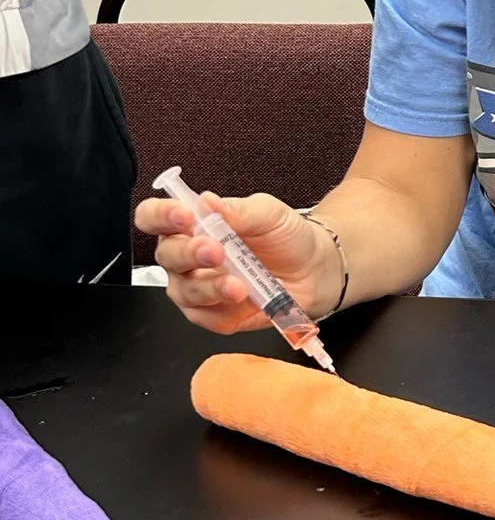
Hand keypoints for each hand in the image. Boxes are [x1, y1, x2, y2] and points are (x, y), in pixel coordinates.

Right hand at [134, 191, 338, 334]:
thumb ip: (238, 209)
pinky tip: (243, 299)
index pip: (154, 217)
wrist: (315, 267)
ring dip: (208, 287)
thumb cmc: (285, 236)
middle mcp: (187, 257)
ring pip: (184, 291)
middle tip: (215, 249)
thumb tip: (208, 201)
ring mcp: (198, 288)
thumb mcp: (268, 213)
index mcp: (192, 225)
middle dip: (188, 252)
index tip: (184, 215)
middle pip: (165, 256)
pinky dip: (223, 311)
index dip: (161, 216)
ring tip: (236, 284)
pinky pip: (206, 318)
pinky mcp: (215, 314)